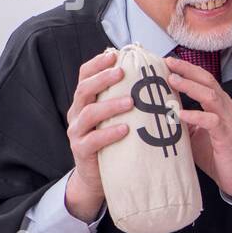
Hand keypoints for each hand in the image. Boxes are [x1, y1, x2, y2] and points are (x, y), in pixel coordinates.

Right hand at [65, 50, 130, 221]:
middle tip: (122, 72)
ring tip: (131, 102)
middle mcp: (77, 113)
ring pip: (88, 113)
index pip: (84, 76)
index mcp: (85, 101)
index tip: (114, 54)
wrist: (97, 177)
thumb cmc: (113, 142)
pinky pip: (93, 140)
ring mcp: (77, 132)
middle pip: (84, 90)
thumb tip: (155, 78)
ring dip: (110, 105)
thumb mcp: (117, 117)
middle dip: (102, 79)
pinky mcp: (81, 151)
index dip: (96, 64)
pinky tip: (125, 129)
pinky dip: (109, 133)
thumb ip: (127, 99)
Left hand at [164, 56, 231, 197]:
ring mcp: (228, 121)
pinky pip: (212, 121)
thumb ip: (183, 118)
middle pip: (208, 81)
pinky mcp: (227, 136)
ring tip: (173, 81)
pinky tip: (180, 114)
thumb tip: (158, 109)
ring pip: (211, 96)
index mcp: (219, 105)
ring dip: (191, 87)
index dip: (187, 69)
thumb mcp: (195, 132)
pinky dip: (195, 116)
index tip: (167, 61)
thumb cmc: (215, 153)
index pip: (204, 79)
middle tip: (169, 63)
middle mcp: (226, 108)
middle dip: (188, 70)